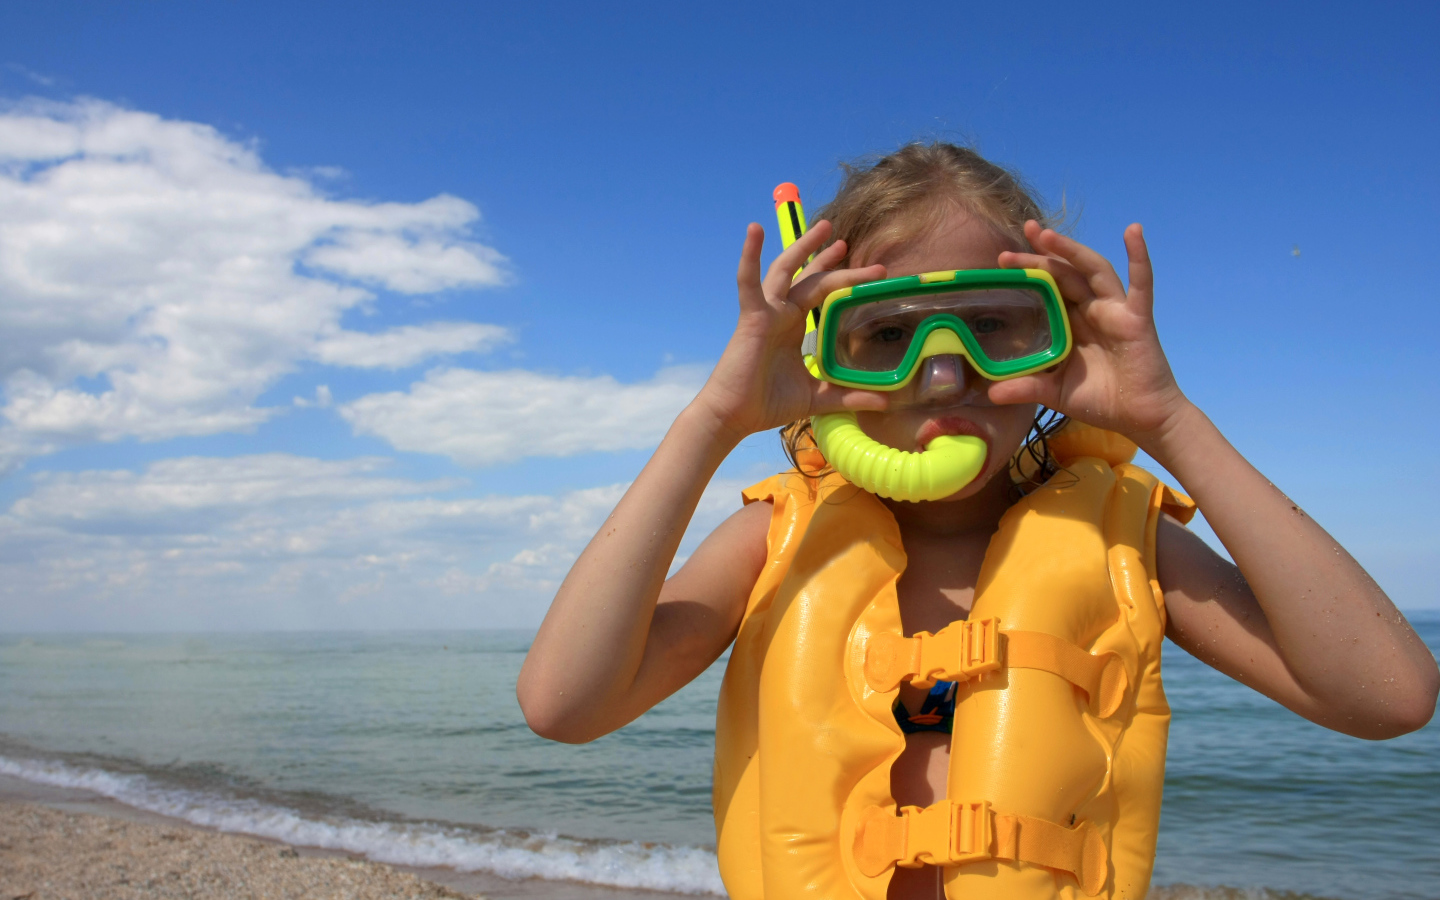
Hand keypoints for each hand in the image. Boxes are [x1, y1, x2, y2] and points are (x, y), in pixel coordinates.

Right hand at [692, 220, 888, 442]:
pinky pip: (749, 282)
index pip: (821, 295)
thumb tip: (885, 402)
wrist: (734, 416)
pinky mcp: (751, 318)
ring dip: (801, 247)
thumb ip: (848, 396)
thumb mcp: (817, 397)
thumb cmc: (767, 404)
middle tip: (847, 242)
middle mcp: (780, 315)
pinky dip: (750, 256)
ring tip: (822, 227)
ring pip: (785, 271)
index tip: (869, 271)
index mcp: (793, 328)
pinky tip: (754, 230)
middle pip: (810, 279)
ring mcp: (765, 313)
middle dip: (829, 260)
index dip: (841, 279)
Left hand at [991, 221, 1190, 445]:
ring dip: (1072, 250)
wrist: (1139, 417)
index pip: (1048, 287)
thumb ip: (1026, 388)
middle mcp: (1092, 309)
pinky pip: (1140, 284)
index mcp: (1072, 321)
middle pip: (1065, 272)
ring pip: (1092, 270)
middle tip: (1023, 230)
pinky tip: (1133, 231)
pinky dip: (1138, 257)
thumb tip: (990, 394)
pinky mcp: (1137, 318)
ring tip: (1048, 234)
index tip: (1003, 259)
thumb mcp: (1055, 392)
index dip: (1030, 270)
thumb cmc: (1101, 400)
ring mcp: (1115, 310)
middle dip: (1044, 252)